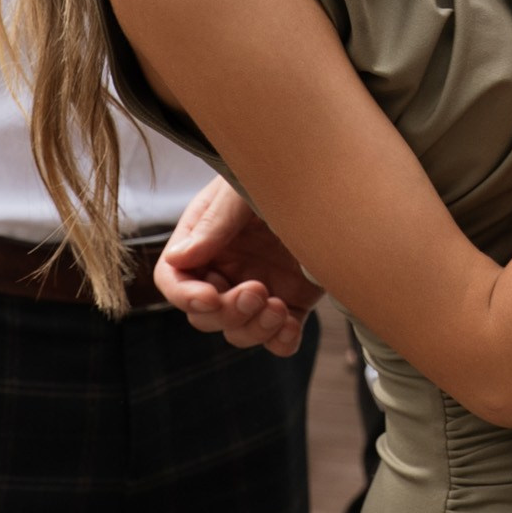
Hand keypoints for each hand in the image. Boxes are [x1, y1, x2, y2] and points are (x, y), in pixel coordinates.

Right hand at [155, 175, 323, 355]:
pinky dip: (281, 342)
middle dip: (227, 312)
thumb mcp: (244, 189)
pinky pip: (278, 339)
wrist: (338, 179)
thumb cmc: (284, 170)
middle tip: (258, 291)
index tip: (210, 297)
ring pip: (238, 331)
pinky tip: (292, 327)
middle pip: (204, 314)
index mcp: (204, 238)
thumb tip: (179, 258)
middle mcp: (226, 267)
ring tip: (280, 308)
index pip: (173, 278)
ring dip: (254, 329)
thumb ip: (215, 222)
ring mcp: (259, 288)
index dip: (184, 295)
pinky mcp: (293, 302)